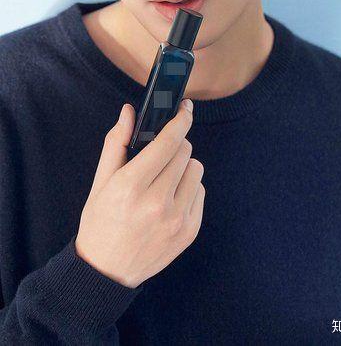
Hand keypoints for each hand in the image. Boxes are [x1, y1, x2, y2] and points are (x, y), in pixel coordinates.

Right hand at [74, 99, 204, 287]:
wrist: (107, 271)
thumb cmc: (101, 222)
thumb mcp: (101, 182)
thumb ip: (116, 143)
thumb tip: (129, 112)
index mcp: (131, 187)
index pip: (167, 142)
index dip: (180, 120)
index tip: (185, 108)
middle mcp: (157, 203)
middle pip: (184, 151)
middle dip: (174, 145)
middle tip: (161, 154)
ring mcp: (176, 219)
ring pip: (196, 169)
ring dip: (182, 167)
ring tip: (164, 179)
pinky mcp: (189, 231)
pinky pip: (200, 192)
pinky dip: (188, 189)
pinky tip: (170, 198)